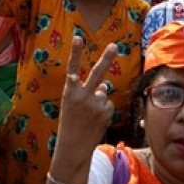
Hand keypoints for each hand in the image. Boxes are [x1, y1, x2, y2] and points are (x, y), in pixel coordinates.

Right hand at [56, 38, 117, 152]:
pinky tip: (96, 120)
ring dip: (99, 102)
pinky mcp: (106, 113)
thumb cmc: (70, 124)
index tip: (78, 37)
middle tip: (114, 46)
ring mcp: (95, 104)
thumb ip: (87, 93)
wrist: (73, 146)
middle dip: (106, 58)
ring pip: (103, 94)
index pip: (73, 68)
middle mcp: (82, 95)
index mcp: (69, 91)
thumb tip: (105, 86)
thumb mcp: (72, 105)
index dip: (75, 52)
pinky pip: (108, 105)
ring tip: (88, 116)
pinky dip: (104, 111)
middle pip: (97, 73)